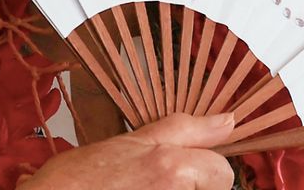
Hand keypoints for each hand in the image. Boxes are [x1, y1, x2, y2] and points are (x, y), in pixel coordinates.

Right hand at [18, 113, 235, 189]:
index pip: (221, 172)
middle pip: (212, 189)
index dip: (203, 170)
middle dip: (191, 187)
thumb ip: (185, 131)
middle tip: (151, 185)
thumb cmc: (75, 181)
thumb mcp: (130, 142)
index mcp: (171, 166)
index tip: (184, 172)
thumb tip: (228, 121)